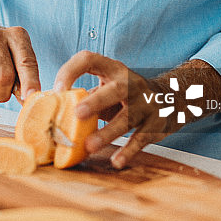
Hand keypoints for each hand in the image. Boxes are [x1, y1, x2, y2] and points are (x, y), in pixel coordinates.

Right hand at [0, 25, 40, 102]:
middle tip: (2, 93)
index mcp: (17, 35)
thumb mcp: (18, 57)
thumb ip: (24, 78)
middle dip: (3, 93)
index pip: (26, 62)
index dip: (30, 82)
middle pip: (4, 76)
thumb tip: (28, 99)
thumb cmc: (3, 51)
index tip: (30, 97)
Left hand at [53, 51, 178, 168]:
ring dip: (108, 132)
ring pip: (128, 117)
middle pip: (114, 90)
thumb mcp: (108, 87)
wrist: (171, 97)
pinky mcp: (155, 123)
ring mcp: (145, 103)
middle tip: (77, 113)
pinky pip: (141, 138)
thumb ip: (85, 96)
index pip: (89, 59)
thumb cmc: (127, 94)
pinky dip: (129, 151)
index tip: (57, 89)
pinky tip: (116, 161)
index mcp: (113, 69)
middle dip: (96, 101)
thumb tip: (49, 113)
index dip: (71, 71)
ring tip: (90, 146)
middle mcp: (130, 83)